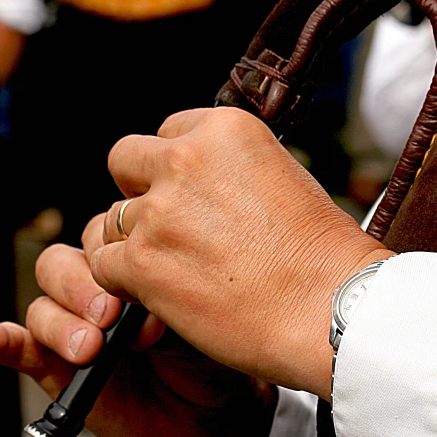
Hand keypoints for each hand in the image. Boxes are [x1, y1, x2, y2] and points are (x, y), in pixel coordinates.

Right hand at [0, 232, 276, 436]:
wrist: (212, 413)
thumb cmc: (208, 354)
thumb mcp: (196, 320)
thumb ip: (162, 301)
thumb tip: (137, 305)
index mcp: (131, 264)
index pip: (101, 237)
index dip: (117, 261)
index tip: (149, 301)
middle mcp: (96, 290)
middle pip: (62, 264)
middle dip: (82, 288)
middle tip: (109, 317)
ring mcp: (74, 327)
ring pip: (42, 307)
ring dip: (59, 323)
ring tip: (89, 349)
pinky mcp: (54, 367)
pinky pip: (19, 347)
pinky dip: (1, 341)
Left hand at [92, 107, 393, 399]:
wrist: (331, 307)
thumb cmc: (323, 254)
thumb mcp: (284, 178)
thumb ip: (232, 170)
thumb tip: (202, 185)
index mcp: (225, 129)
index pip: (168, 133)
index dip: (173, 169)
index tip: (188, 198)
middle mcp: (185, 159)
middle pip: (125, 162)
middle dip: (140, 193)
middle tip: (167, 228)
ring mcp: (160, 211)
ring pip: (111, 219)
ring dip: (133, 243)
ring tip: (172, 271)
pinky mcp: (142, 262)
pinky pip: (105, 264)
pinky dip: (124, 282)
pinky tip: (157, 295)